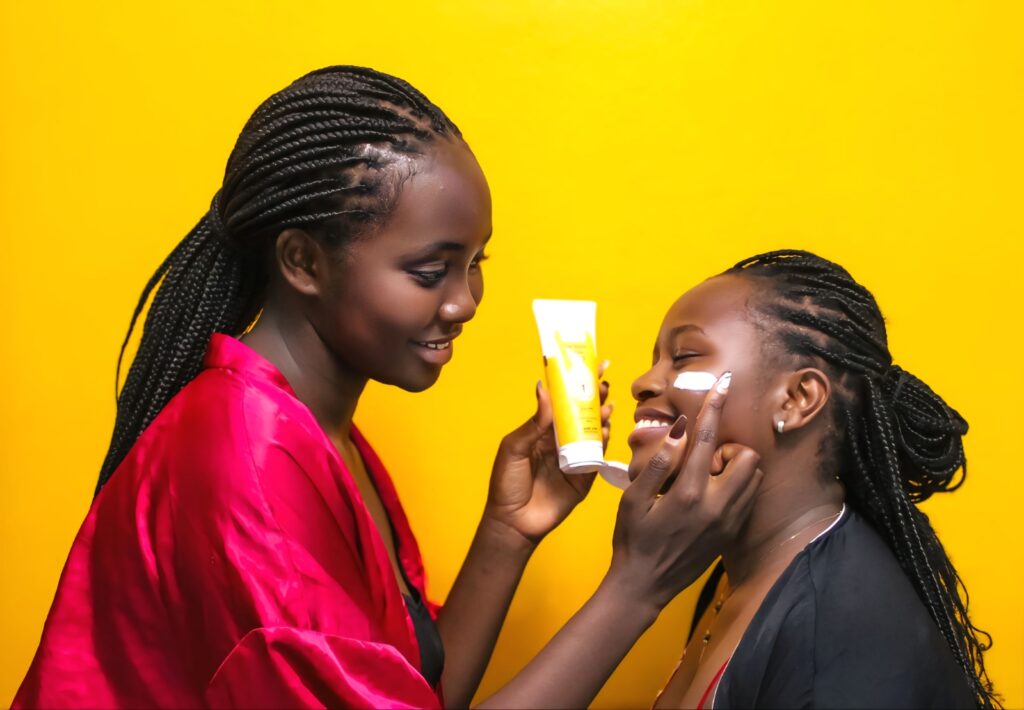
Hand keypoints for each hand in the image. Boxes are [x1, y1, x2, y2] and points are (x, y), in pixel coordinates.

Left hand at [484, 364, 612, 545]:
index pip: (563, 402)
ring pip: (595, 432)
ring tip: (607, 403)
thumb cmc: (507, 483)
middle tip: (604, 382)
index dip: (576, 384)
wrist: (513, 522)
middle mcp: (562, 441)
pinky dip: (605, 443)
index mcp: (544, 431)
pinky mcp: (585, 477)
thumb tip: (544, 388)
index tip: (590, 365)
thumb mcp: (514, 448)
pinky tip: (607, 430)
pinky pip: (598, 457)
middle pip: (584, 414)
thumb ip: (534, 422)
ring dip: (603, 416)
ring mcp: (576, 458)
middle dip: (595, 396)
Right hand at [606, 373, 762, 611]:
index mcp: (690, 493)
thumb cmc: (632, 540)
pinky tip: (712, 493)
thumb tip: (679, 429)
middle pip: (747, 457)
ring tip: (706, 477)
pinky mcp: (732, 535)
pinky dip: (738, 487)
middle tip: (703, 459)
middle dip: (729, 448)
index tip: (723, 383)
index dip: (715, 406)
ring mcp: (728, 523)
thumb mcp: (633, 500)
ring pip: (753, 477)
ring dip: (735, 468)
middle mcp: (717, 506)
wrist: (644, 586)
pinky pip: (749, 499)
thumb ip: (658, 462)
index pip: (707, 438)